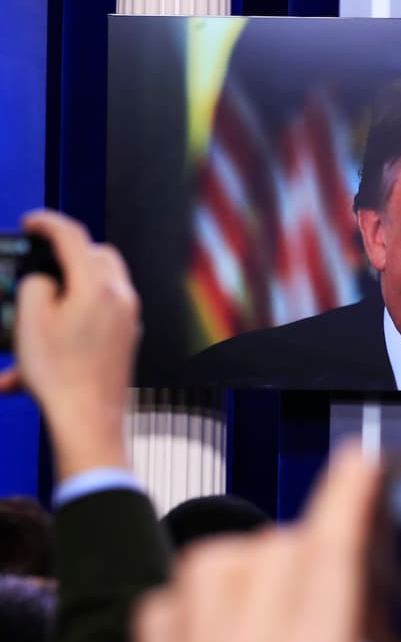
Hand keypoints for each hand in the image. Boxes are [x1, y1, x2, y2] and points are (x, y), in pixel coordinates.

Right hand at [0, 210, 139, 477]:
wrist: (88, 420)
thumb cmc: (59, 374)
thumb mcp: (30, 321)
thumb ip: (38, 285)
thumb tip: (49, 281)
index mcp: (99, 285)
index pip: (74, 236)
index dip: (48, 222)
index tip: (31, 222)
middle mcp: (122, 297)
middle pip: (98, 256)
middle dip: (70, 252)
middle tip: (42, 257)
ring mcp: (130, 318)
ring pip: (103, 284)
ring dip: (74, 285)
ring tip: (43, 303)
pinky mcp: (128, 338)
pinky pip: (102, 314)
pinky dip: (78, 315)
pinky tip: (48, 343)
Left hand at [133, 444, 378, 641]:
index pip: (327, 550)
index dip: (346, 494)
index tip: (361, 461)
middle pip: (277, 546)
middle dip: (316, 551)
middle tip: (346, 588)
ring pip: (212, 561)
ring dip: (251, 562)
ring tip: (285, 596)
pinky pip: (161, 607)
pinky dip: (193, 598)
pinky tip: (227, 624)